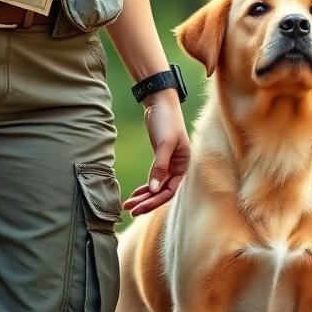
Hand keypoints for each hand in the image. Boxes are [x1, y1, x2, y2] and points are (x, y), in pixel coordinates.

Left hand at [122, 90, 189, 216]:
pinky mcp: (160, 159)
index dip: (154, 201)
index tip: (138, 208)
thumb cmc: (167, 120)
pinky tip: (135, 194)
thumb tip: (152, 189)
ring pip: (156, 186)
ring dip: (143, 196)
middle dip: (146, 202)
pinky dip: (144, 187)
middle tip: (129, 210)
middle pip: (161, 191)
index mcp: (184, 165)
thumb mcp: (164, 143)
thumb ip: (159, 166)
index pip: (169, 190)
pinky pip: (153, 178)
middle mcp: (178, 167)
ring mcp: (169, 164)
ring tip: (127, 205)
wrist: (160, 102)